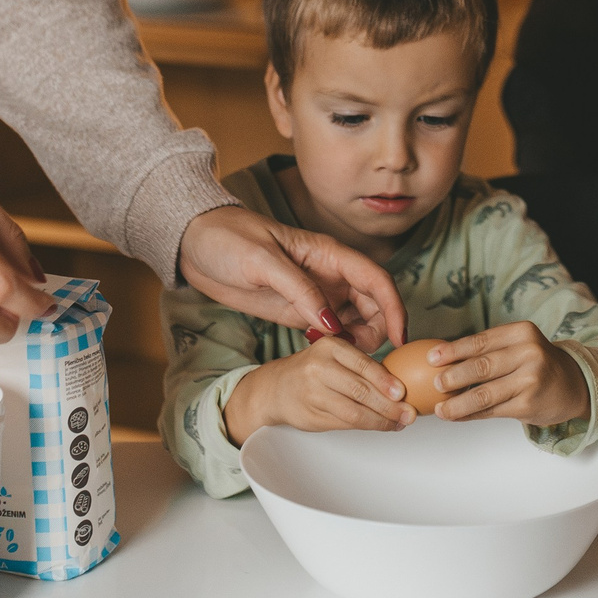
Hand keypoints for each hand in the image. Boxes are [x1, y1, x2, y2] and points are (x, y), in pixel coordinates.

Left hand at [179, 204, 407, 350]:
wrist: (197, 244)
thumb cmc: (229, 239)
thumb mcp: (263, 261)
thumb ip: (300, 290)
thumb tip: (332, 324)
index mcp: (329, 253)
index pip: (376, 280)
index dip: (393, 308)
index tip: (400, 337)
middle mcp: (330, 274)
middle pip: (373, 303)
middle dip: (378, 330)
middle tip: (360, 356)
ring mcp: (316, 293)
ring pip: (356, 319)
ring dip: (359, 340)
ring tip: (343, 358)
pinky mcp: (299, 310)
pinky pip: (332, 329)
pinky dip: (338, 344)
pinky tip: (325, 354)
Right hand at [222, 335, 412, 443]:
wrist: (275, 387)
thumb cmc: (312, 369)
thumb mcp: (334, 355)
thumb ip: (361, 366)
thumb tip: (401, 386)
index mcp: (330, 347)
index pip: (363, 365)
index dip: (386, 382)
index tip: (403, 393)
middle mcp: (319, 369)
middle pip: (361, 391)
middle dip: (390, 406)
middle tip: (408, 413)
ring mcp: (313, 394)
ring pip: (354, 412)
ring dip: (381, 421)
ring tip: (398, 423)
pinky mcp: (311, 416)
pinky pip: (345, 424)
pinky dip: (366, 427)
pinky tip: (380, 425)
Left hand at [420, 321, 588, 427]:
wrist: (573, 385)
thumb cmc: (538, 364)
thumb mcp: (520, 345)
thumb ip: (490, 350)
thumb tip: (444, 358)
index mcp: (522, 333)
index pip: (480, 341)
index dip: (453, 350)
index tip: (432, 358)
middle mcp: (529, 354)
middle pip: (481, 366)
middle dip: (453, 376)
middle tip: (434, 383)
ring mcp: (530, 381)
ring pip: (484, 394)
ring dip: (457, 403)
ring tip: (440, 409)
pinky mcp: (528, 405)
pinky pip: (492, 411)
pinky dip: (471, 415)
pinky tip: (457, 416)